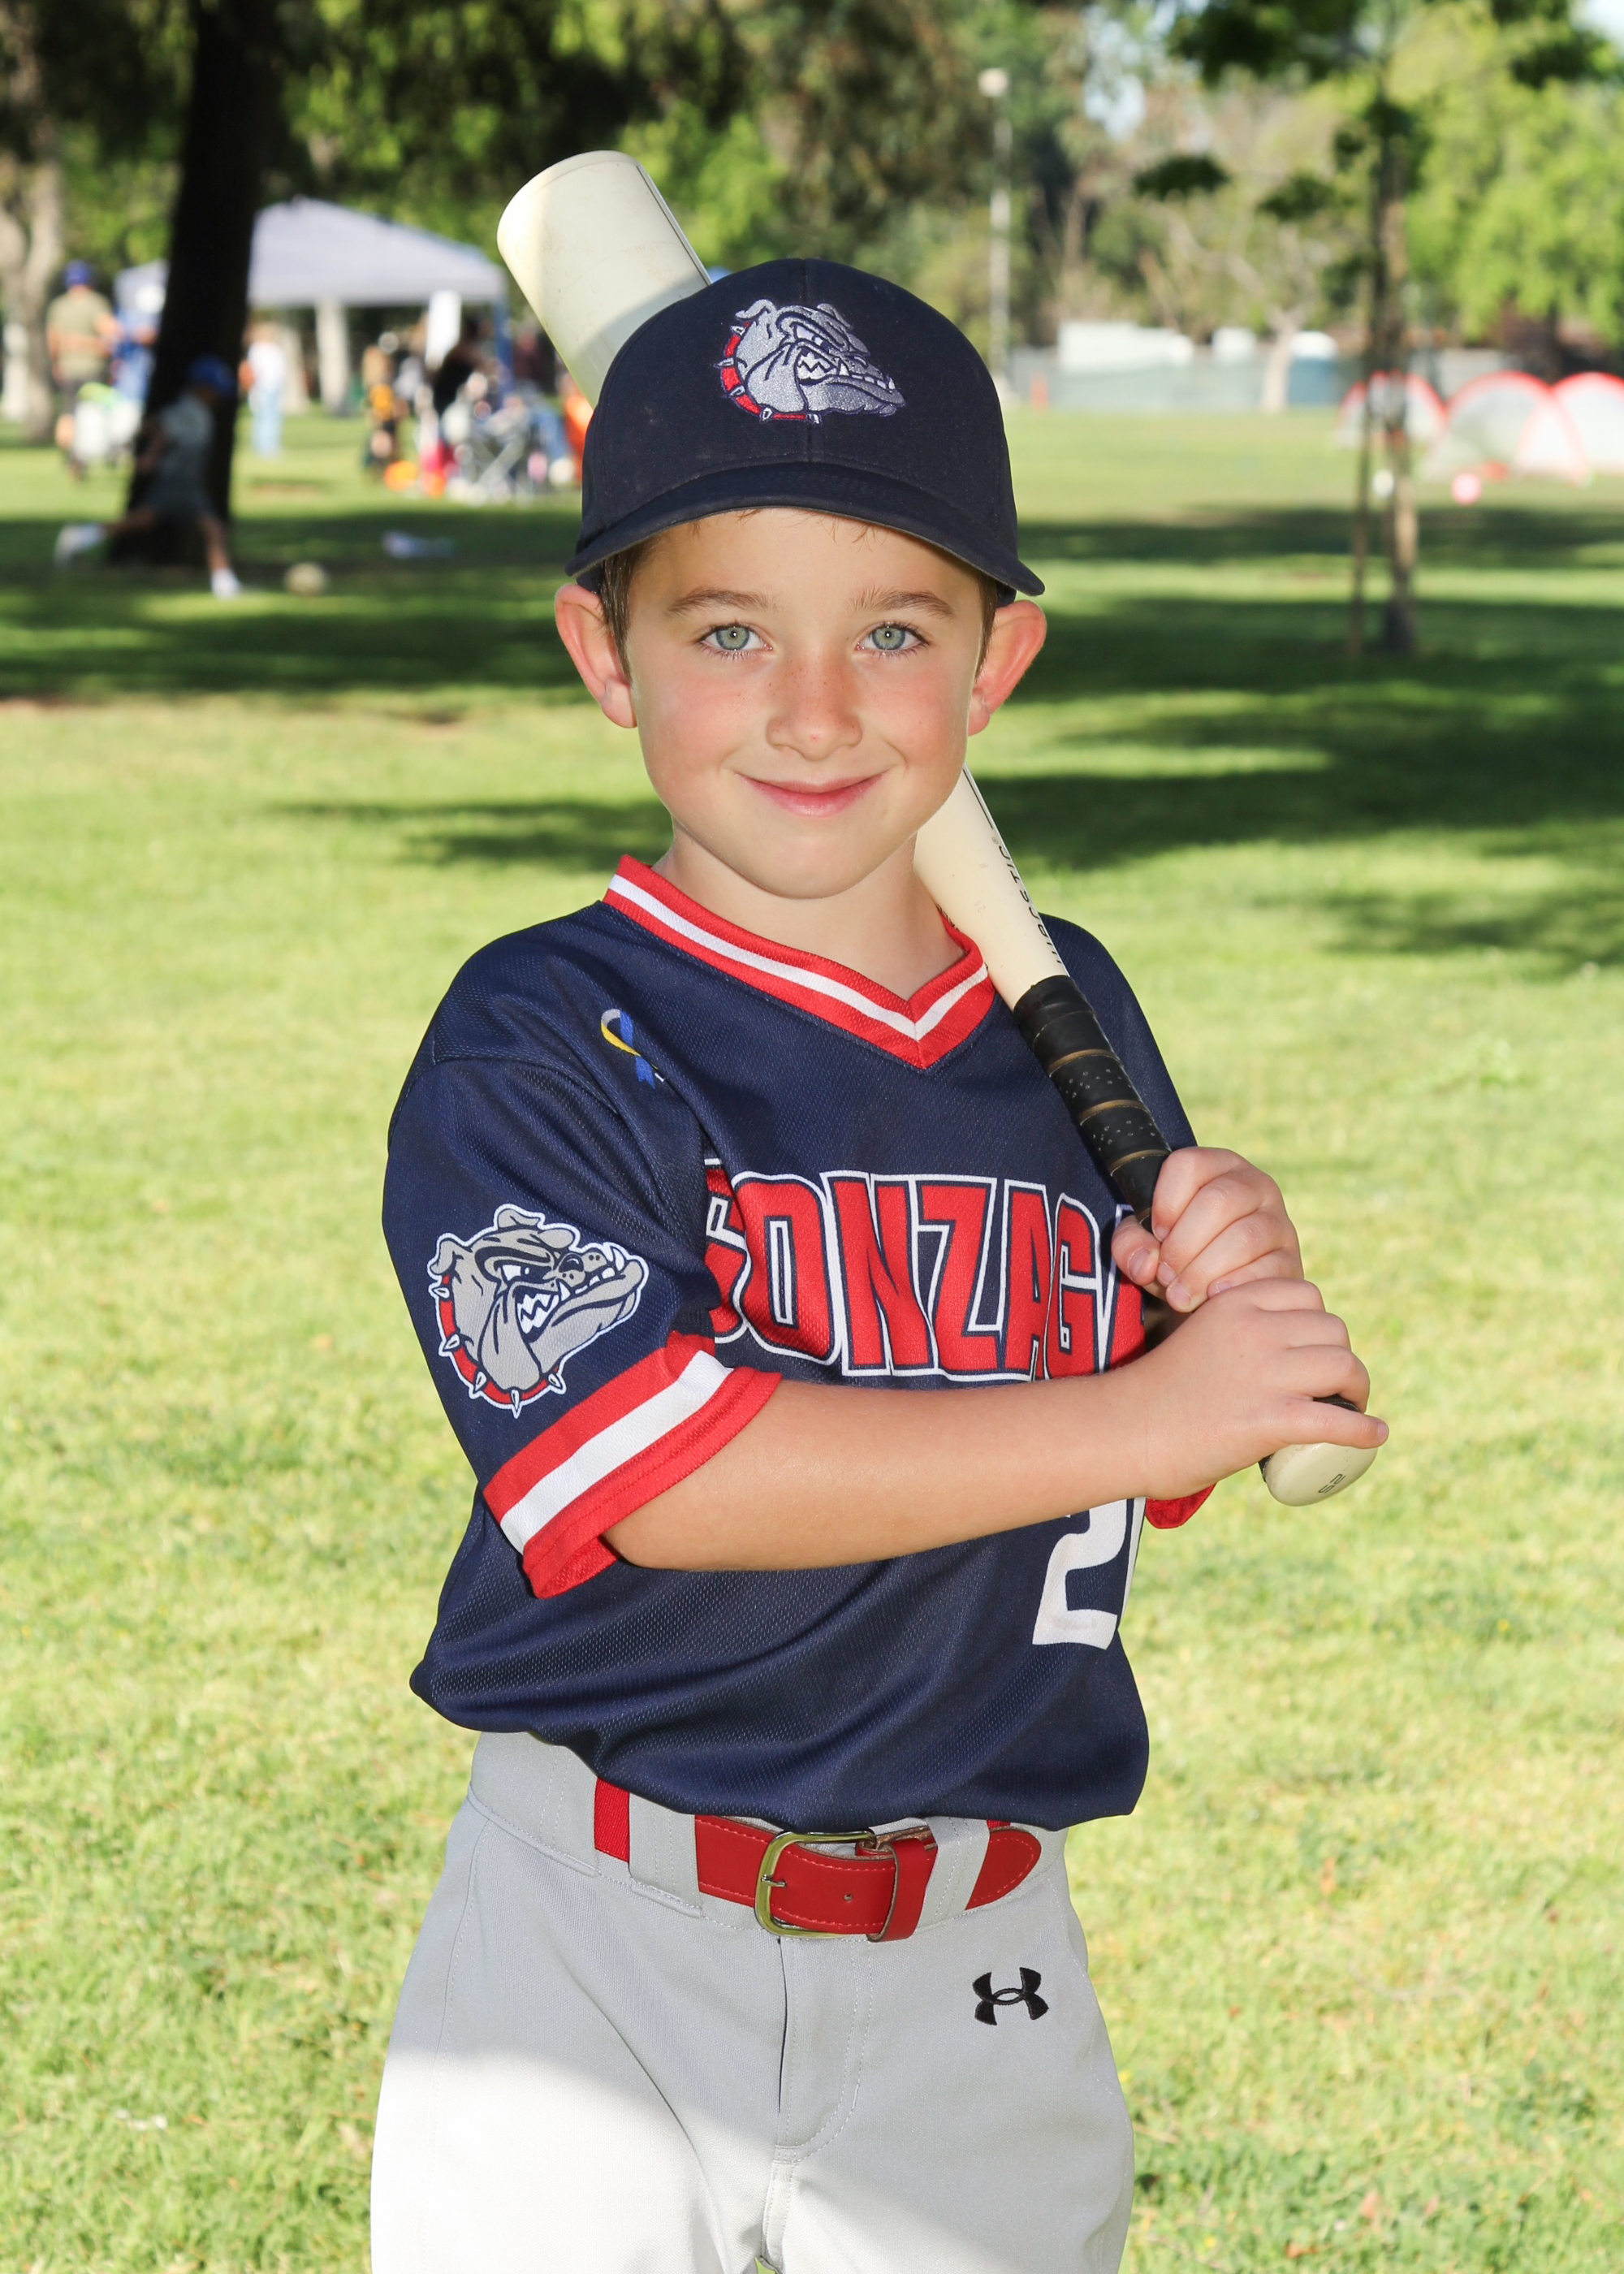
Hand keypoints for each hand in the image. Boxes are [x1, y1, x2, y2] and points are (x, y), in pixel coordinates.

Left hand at [1112, 1147, 1300, 1313]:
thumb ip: (1131, 1246)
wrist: (1220, 1294)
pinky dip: (1233, 1286)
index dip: (1165, 1203)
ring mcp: (1278, 1221)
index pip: (1188, 1164)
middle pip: (1217, 1201)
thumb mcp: (1148, 1246)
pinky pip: (1266, 1269)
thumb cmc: (1181, 1257)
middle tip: (1165, 1275)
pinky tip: (1213, 1297)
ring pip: (1243, 1237)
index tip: (1157, 1234)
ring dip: (1203, 1271)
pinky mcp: (1291, 1259)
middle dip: (1183, 1245)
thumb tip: (1145, 1263)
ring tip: (1180, 1295)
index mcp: (1217, 1167)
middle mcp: (1255, 1185)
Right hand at [1116, 1278, 1384, 1500]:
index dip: (1318, 1322)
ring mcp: (1265, 1374)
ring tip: (1354, 1405)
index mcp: (1235, 1302)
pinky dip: (1363, 1429)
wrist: (1124, 1430)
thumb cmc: (1155, 1391)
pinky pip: (1337, 1420)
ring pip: (1344, 1365)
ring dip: (1358, 1388)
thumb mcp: (1196, 1336)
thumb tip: (1265, 1353)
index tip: (1315, 1347)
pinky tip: (1374, 1435)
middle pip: (1333, 1328)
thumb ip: (1229, 1334)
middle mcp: (1256, 1329)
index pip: (1305, 1295)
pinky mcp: (1270, 1418)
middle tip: (1336, 1383)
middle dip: (1341, 1354)